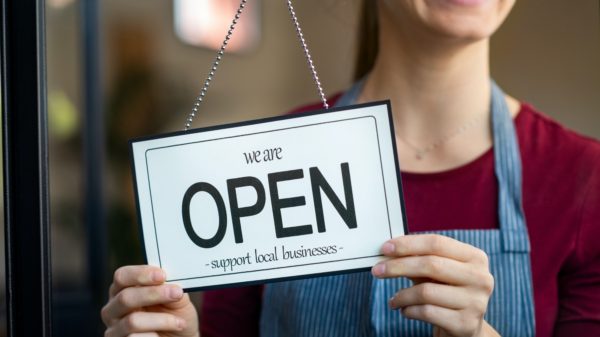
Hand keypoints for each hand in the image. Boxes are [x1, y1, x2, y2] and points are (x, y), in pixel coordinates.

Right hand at [101, 265, 198, 336]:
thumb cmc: (175, 316)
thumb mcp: (177, 299)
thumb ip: (171, 288)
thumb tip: (169, 281)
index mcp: (123, 290)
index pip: (122, 276)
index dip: (141, 274)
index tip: (162, 275)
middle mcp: (113, 309)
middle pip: (125, 297)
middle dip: (154, 294)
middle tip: (177, 293)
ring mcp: (114, 329)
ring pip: (132, 321)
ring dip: (161, 320)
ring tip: (179, 322)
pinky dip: (155, 335)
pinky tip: (165, 335)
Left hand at [371, 234, 498, 336]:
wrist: (465, 329)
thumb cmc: (446, 293)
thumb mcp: (436, 273)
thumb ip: (418, 258)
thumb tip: (387, 251)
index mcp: (475, 257)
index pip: (436, 243)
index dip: (408, 244)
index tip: (385, 248)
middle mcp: (481, 278)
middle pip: (431, 264)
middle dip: (398, 266)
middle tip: (377, 271)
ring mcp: (476, 302)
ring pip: (426, 291)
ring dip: (402, 295)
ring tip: (394, 300)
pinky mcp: (466, 324)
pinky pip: (427, 312)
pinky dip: (409, 310)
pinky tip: (405, 310)